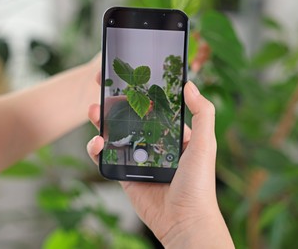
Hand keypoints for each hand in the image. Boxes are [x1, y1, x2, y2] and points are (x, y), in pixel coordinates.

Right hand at [87, 80, 233, 247]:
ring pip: (117, 134)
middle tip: (105, 87)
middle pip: (132, 118)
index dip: (143, 93)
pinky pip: (108, 156)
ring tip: (94, 108)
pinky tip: (97, 140)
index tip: (131, 77)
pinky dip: (98, 148)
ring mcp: (139, 158)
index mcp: (174, 134)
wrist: (183, 220)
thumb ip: (202, 114)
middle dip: (118, 104)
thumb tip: (190, 84)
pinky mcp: (125, 174)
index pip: (156, 108)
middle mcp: (155, 144)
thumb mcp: (204, 144)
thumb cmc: (198, 183)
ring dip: (103, 121)